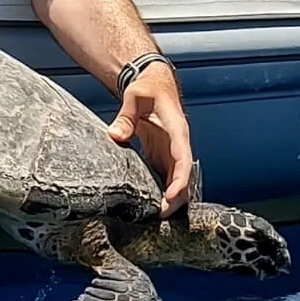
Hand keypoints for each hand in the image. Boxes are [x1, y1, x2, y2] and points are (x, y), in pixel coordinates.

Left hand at [107, 61, 194, 218]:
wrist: (154, 83)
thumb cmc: (148, 88)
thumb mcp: (135, 96)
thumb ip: (126, 116)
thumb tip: (115, 135)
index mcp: (177, 129)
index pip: (183, 158)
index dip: (179, 180)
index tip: (171, 197)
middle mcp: (178, 143)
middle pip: (184, 175)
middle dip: (176, 197)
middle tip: (161, 216)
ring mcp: (171, 150)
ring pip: (177, 179)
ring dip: (171, 198)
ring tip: (157, 217)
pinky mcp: (163, 155)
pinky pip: (167, 176)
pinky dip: (163, 191)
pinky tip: (153, 206)